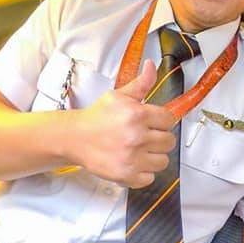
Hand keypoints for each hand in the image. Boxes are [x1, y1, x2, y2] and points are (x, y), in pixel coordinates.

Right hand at [70, 60, 177, 187]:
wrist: (74, 138)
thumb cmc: (97, 116)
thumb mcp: (119, 96)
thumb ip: (141, 83)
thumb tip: (152, 65)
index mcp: (138, 115)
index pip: (169, 120)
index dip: (162, 121)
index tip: (154, 122)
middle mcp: (137, 137)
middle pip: (169, 141)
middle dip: (160, 138)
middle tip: (147, 136)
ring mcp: (131, 158)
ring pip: (163, 161)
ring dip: (154, 156)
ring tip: (141, 150)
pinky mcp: (125, 175)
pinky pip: (149, 178)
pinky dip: (144, 173)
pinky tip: (134, 162)